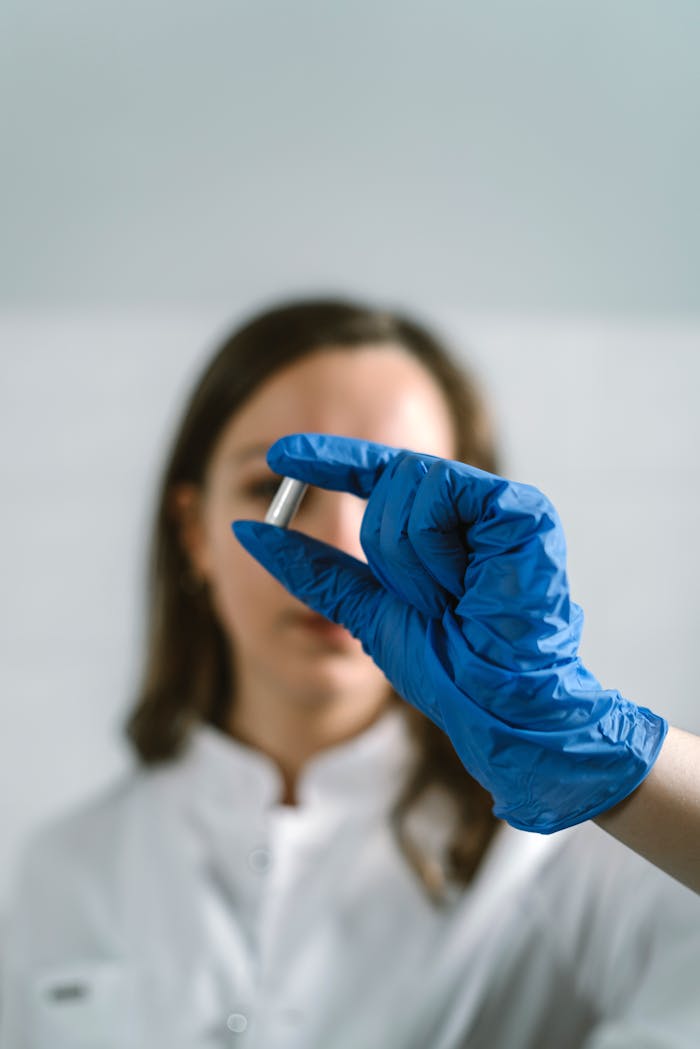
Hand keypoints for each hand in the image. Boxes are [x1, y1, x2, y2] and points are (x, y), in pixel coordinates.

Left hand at [233, 434, 666, 832]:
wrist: (493, 702)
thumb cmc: (445, 666)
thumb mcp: (363, 609)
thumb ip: (314, 568)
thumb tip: (249, 530)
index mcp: (439, 527)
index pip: (377, 474)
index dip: (329, 460)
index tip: (279, 454)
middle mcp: (470, 507)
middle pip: (389, 479)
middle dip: (384, 549)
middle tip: (425, 601)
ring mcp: (498, 504)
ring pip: (409, 484)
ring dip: (408, 560)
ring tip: (452, 600)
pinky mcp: (522, 508)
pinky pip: (442, 492)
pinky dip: (434, 549)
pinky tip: (466, 585)